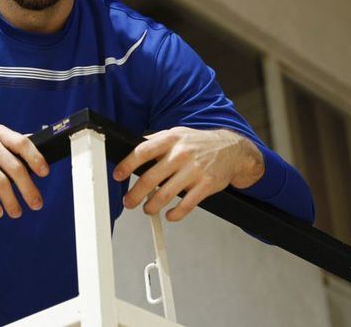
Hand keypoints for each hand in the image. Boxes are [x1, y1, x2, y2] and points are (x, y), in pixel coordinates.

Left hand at [113, 127, 263, 221]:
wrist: (232, 150)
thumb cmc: (199, 143)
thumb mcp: (177, 134)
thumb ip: (156, 140)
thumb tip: (133, 147)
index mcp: (170, 140)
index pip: (142, 152)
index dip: (127, 165)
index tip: (118, 175)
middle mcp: (181, 154)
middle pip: (150, 178)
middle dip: (135, 194)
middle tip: (128, 202)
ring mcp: (194, 170)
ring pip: (165, 194)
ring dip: (152, 206)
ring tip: (147, 209)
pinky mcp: (206, 185)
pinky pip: (186, 205)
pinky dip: (175, 214)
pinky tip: (169, 214)